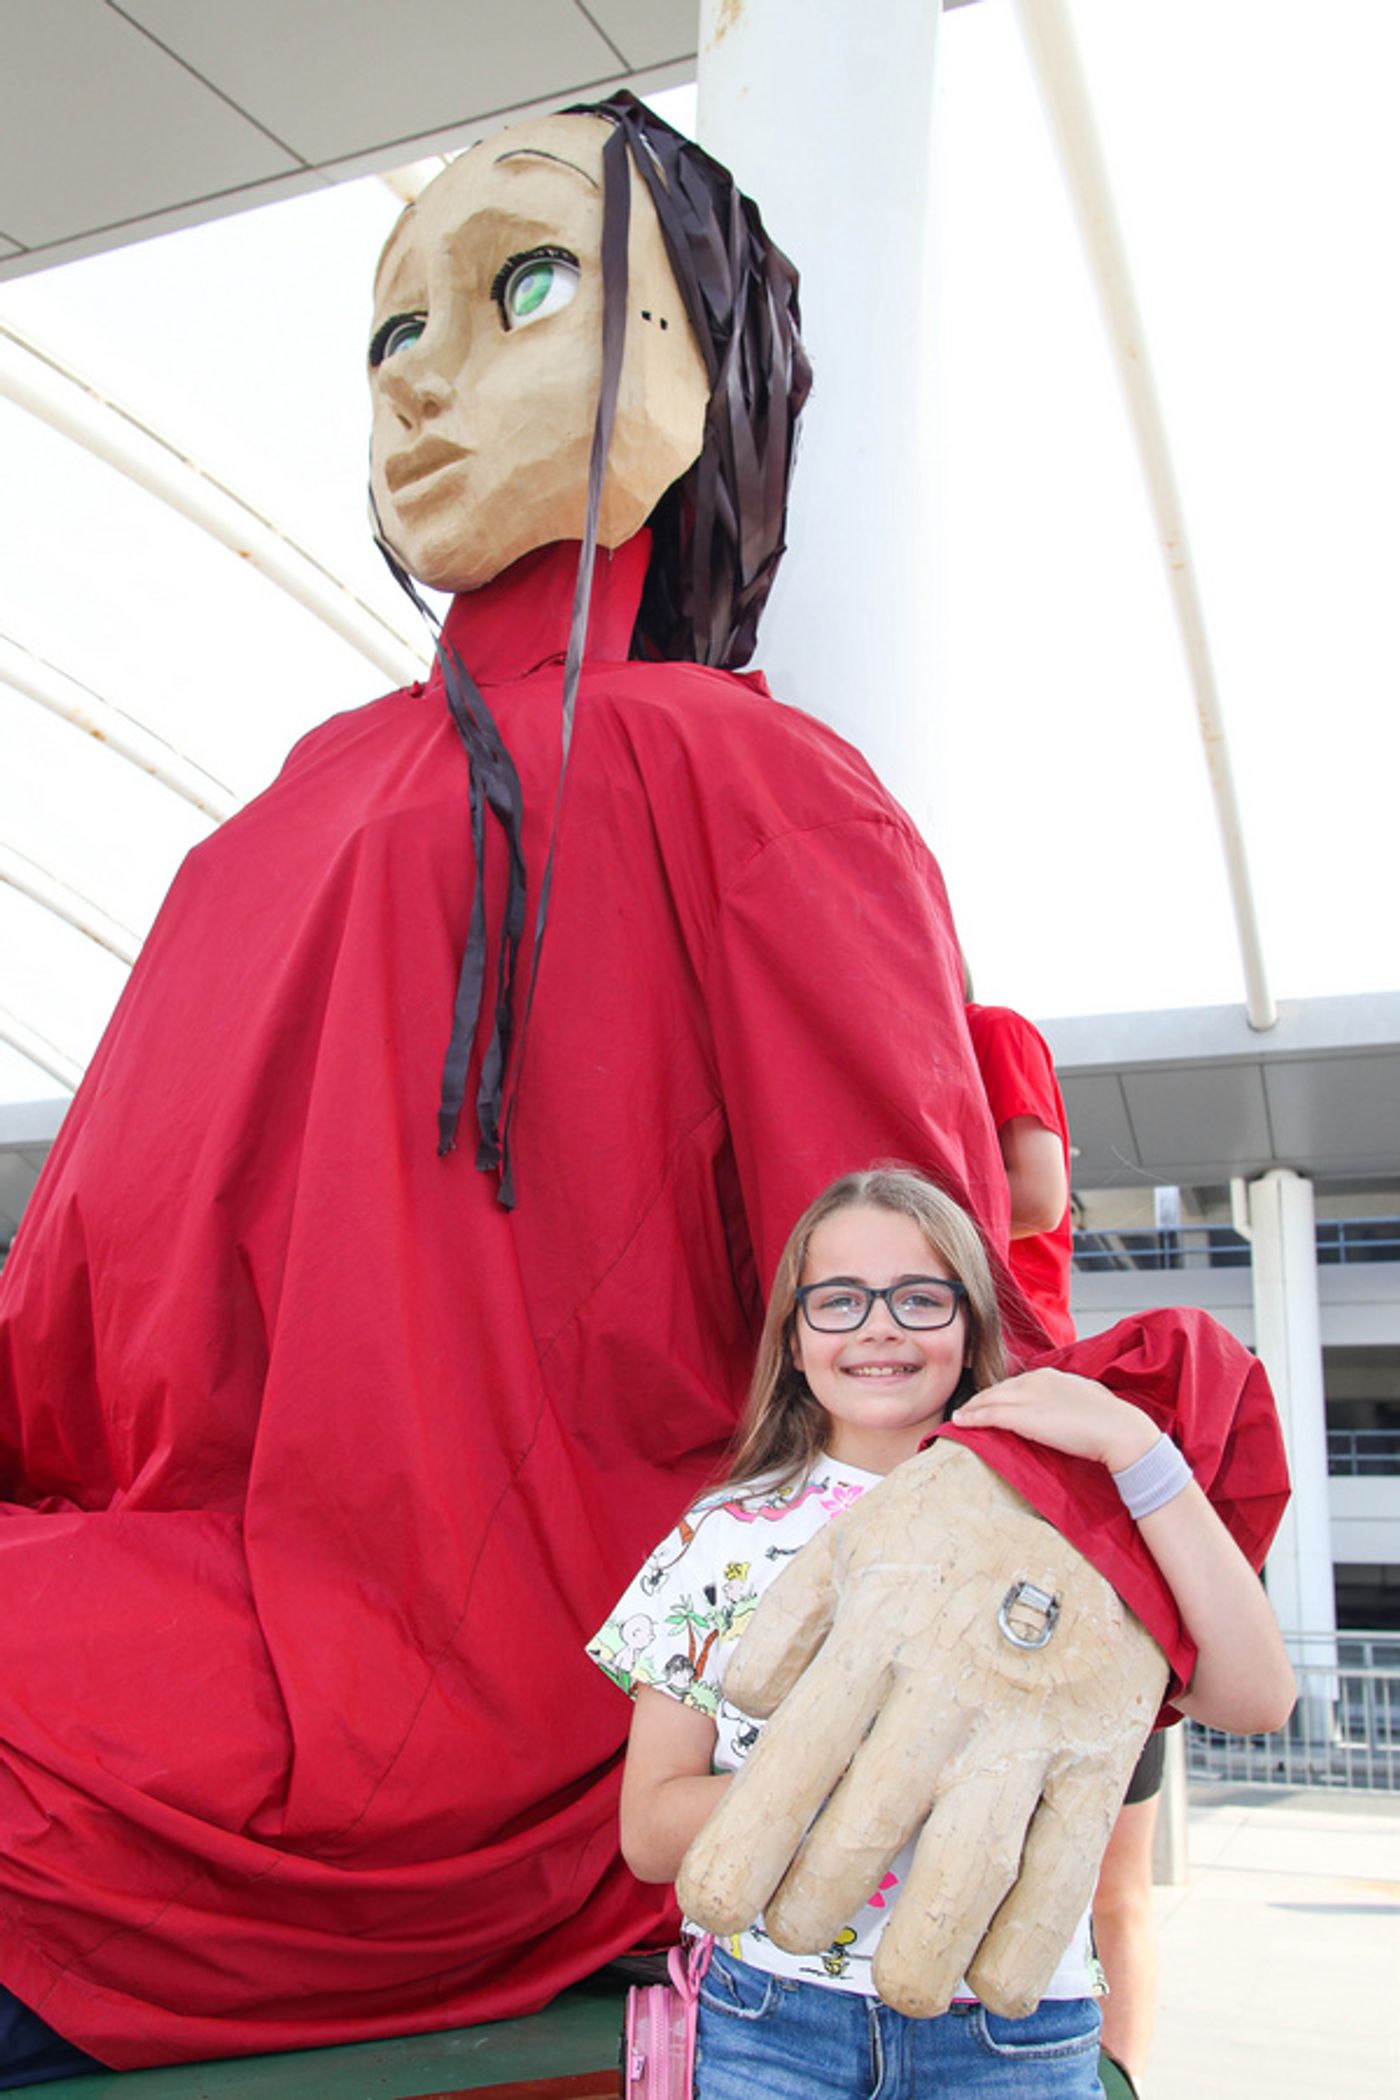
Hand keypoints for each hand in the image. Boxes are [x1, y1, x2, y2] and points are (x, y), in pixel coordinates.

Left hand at [676, 1440, 1166, 2018]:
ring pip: (963, 1870)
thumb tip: (744, 1706)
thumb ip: (787, 1626)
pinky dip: (1025, 1942)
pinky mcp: (1101, 1745)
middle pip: (862, 1832)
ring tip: (892, 1987)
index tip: (709, 1906)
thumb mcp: (852, 1543)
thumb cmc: (948, 1523)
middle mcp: (947, 1683)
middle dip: (809, 1908)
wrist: (1090, 1482)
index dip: (740, 1853)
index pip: (791, 1766)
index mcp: (875, 1631)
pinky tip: (990, 1981)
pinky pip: (1064, 1867)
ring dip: (916, 1953)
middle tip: (790, 1929)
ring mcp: (1029, 1719)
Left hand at [955, 1368, 1159, 1473]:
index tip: (992, 1401)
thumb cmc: (1110, 1420)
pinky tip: (960, 1423)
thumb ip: (1070, 1398)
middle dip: (981, 1399)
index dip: (1001, 1393)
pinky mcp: (1024, 1417)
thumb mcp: (1086, 1398)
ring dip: (971, 1408)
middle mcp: (1036, 1381)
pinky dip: (972, 1418)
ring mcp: (1028, 1398)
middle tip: (968, 1409)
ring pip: (989, 1399)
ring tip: (960, 1416)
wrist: (1119, 1429)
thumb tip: (1066, 1408)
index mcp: (1052, 1375)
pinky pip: (990, 1415)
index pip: (1017, 1382)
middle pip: (999, 1388)